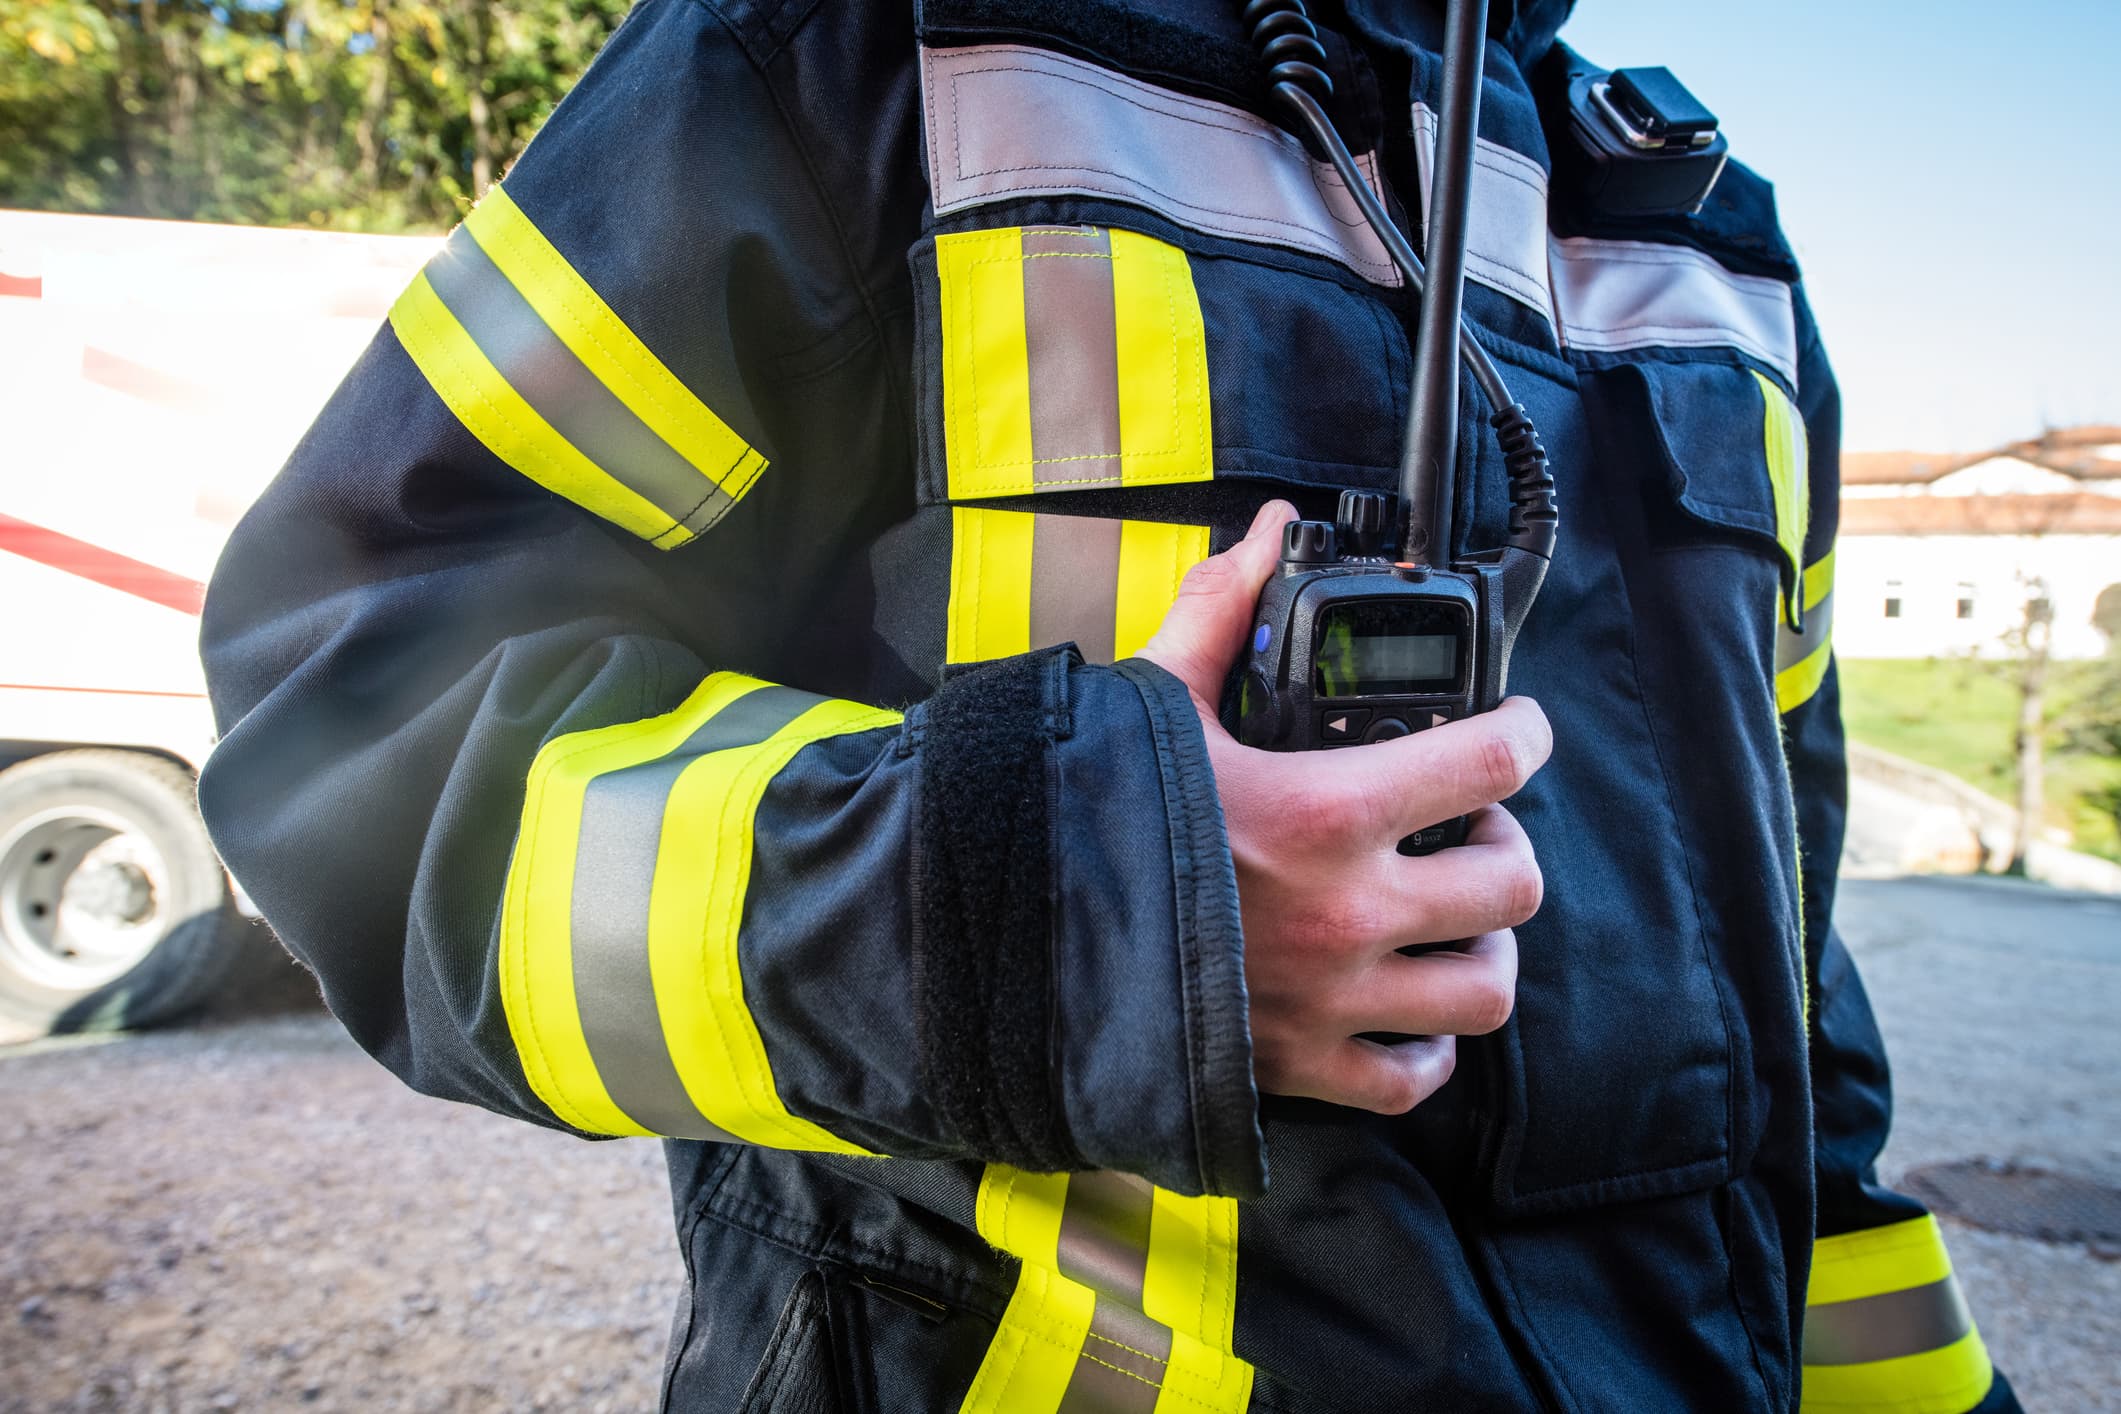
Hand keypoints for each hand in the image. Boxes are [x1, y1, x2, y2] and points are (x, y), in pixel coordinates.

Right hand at [1136, 502, 1550, 1113]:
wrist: (1017, 946)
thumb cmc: (1088, 821)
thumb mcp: (1154, 703)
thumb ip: (1220, 612)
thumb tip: (1264, 532)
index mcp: (1327, 812)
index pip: (1492, 761)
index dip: (1526, 734)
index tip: (1519, 728)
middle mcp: (1351, 912)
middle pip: (1514, 885)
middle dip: (1506, 848)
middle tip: (1471, 830)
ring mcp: (1333, 998)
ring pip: (1485, 991)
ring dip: (1483, 949)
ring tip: (1452, 923)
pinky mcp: (1301, 1065)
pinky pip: (1411, 1079)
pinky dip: (1425, 1049)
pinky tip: (1402, 1011)